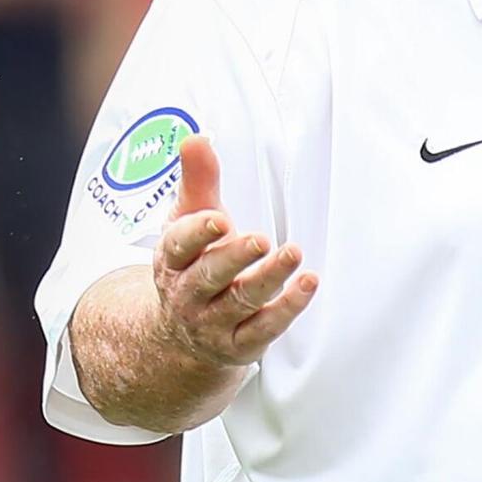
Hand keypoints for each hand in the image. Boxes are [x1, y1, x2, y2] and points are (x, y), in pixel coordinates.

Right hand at [153, 134, 317, 366]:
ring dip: (268, 278)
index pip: (179, 246)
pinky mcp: (241, 343)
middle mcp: (189, 294)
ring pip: (240, 301)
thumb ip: (198, 180)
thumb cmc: (193, 262)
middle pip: (209, 276)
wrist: (181, 335)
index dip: (196, 233)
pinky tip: (308, 283)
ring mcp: (213, 322)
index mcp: (173, 260)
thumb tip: (196, 137)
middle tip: (262, 239)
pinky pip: (264, 328)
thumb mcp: (190, 219)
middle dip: (234, 257)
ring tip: (294, 252)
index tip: (218, 220)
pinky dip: (287, 308)